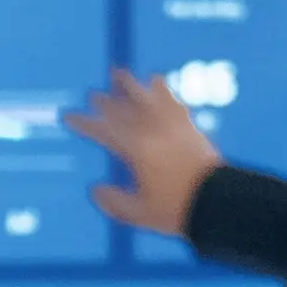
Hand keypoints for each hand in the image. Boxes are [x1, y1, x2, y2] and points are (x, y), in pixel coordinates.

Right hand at [70, 64, 222, 238]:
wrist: (217, 201)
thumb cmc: (176, 209)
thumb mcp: (139, 213)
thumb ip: (114, 202)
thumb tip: (96, 190)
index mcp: (136, 150)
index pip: (103, 131)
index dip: (84, 123)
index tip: (68, 116)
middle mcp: (152, 132)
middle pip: (124, 110)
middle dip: (105, 101)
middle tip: (93, 95)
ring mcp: (172, 126)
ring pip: (147, 99)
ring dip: (131, 85)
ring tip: (119, 73)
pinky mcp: (190, 127)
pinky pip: (173, 102)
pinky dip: (163, 90)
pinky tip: (159, 81)